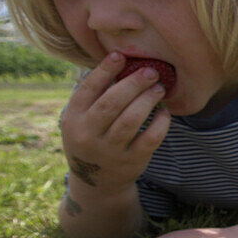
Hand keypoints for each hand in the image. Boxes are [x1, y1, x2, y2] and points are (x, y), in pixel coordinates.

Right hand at [60, 51, 170, 193]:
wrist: (96, 182)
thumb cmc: (92, 138)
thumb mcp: (81, 119)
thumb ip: (94, 95)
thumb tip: (119, 61)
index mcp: (73, 118)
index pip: (88, 89)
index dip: (105, 70)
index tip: (121, 56)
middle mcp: (88, 135)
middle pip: (112, 103)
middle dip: (134, 83)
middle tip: (151, 71)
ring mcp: (110, 150)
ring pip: (131, 120)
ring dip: (148, 100)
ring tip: (159, 87)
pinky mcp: (132, 161)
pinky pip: (150, 138)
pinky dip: (161, 122)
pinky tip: (164, 111)